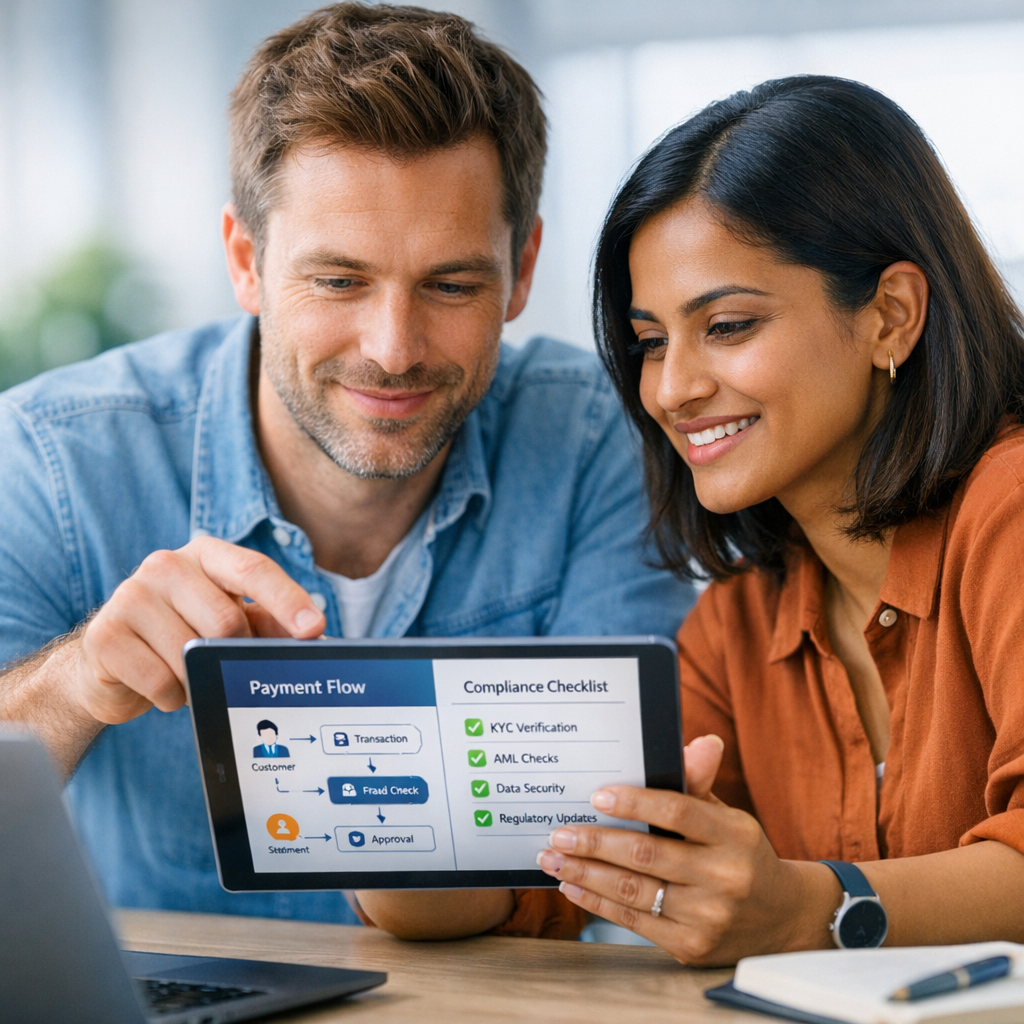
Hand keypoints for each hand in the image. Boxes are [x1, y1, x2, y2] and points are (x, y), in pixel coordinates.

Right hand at [76, 537, 325, 723]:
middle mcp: (166, 564)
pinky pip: (160, 680)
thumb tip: (317, 641)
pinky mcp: (104, 634)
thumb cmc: (186, 635)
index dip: (287, 600)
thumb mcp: (232, 622)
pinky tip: (163, 686)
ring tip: (190, 676)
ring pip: (192, 653)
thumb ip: (272, 625)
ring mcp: (129, 595)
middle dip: (234, 654)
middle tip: (226, 666)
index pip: (253, 569)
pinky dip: (172, 697)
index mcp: (206, 554)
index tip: (315, 629)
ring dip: (201, 680)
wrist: (114, 663)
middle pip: (226, 620)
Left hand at [535, 735, 812, 964]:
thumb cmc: (740, 854)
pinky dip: (597, 902)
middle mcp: (724, 877)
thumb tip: (702, 743)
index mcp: (733, 835)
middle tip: (560, 833)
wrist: (781, 918)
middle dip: (595, 843)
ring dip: (586, 873)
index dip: (635, 803)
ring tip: (554, 858)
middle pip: (646, 855)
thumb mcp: (728, 817)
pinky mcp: (691, 946)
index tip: (597, 796)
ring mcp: (708, 916)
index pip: (678, 812)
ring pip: (634, 890)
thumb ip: (700, 784)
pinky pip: (634, 922)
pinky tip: (573, 885)